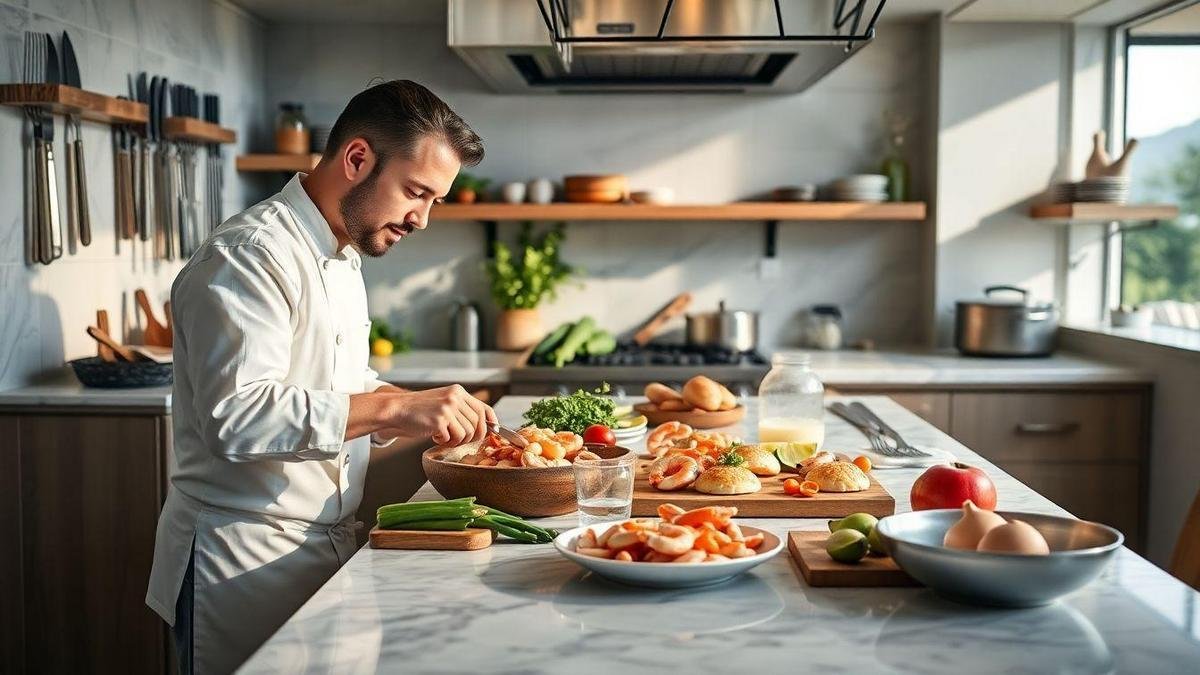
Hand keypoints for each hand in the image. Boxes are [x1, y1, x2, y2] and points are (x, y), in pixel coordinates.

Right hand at [382, 385, 496, 446]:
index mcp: (458, 392)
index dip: (491, 422)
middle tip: (458, 439)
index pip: (483, 408)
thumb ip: (461, 409)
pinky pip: (454, 438)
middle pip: (478, 424)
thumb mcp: (443, 402)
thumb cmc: (420, 410)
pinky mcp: (440, 419)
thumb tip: (483, 426)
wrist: (397, 409)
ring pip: (467, 433)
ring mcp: (448, 408)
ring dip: (456, 440)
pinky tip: (434, 435)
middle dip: (471, 437)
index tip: (494, 431)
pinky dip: (445, 441)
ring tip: (442, 435)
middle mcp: (455, 397)